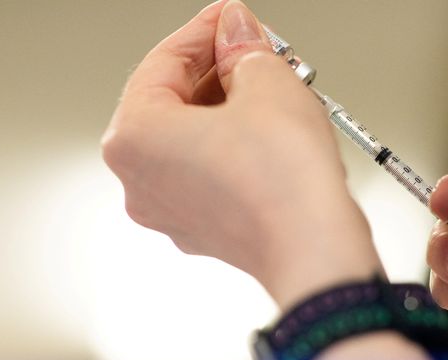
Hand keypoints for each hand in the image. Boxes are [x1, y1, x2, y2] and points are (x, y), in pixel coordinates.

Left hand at [101, 1, 381, 308]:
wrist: (314, 248)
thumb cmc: (283, 182)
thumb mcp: (267, 82)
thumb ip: (243, 47)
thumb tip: (236, 33)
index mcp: (133, 137)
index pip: (163, 62)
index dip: (206, 32)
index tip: (232, 19)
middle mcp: (139, 180)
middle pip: (173, 104)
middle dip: (219, 73)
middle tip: (256, 51)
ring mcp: (170, 211)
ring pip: (193, 141)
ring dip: (229, 110)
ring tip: (272, 92)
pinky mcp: (204, 230)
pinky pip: (210, 174)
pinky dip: (234, 149)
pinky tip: (270, 134)